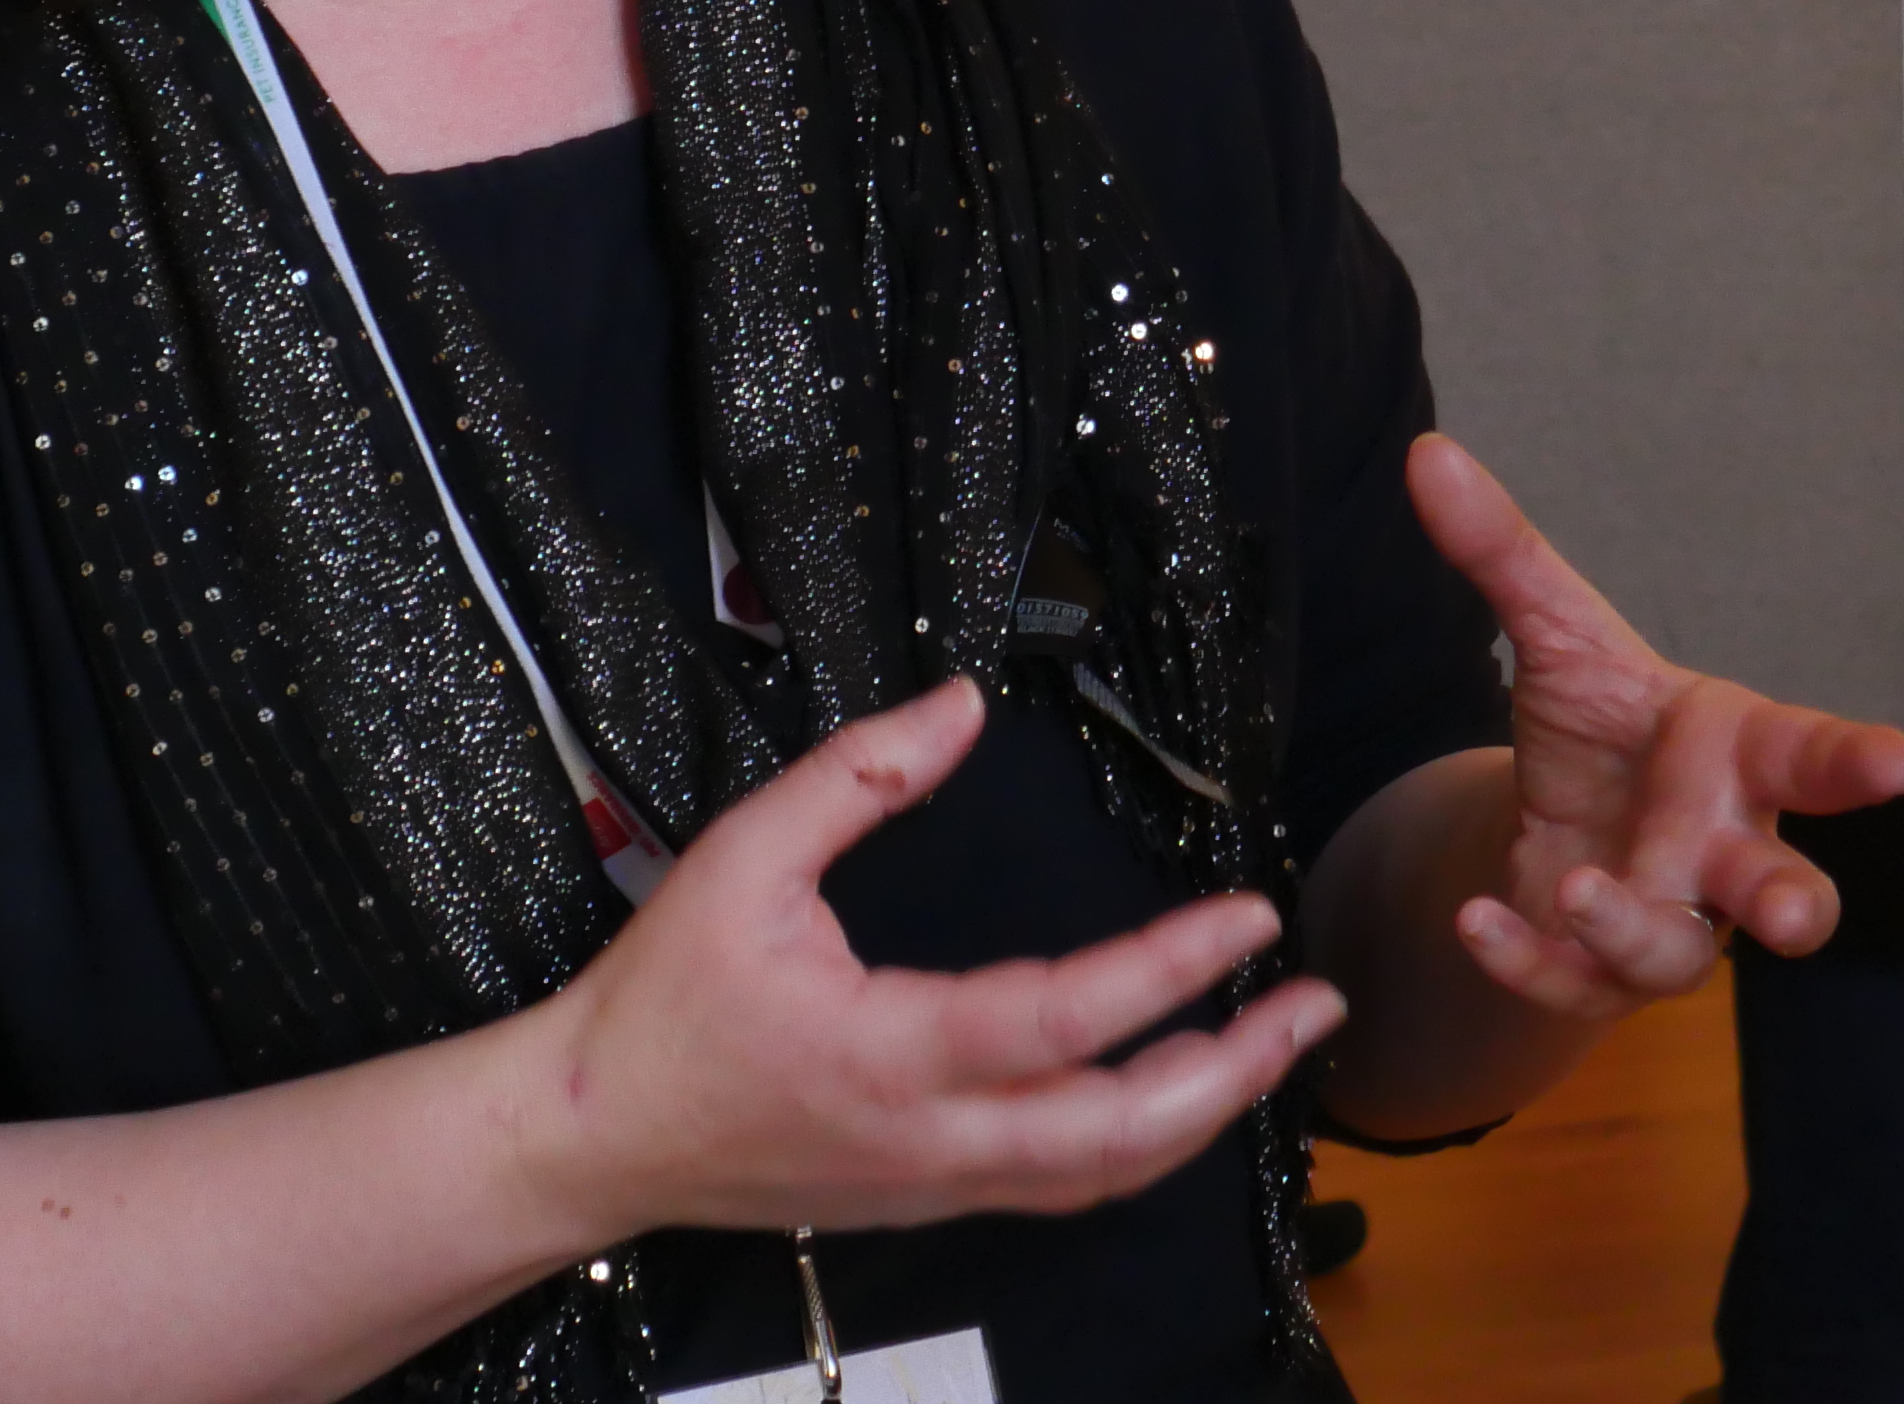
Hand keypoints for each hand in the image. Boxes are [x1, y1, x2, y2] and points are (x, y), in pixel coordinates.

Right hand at [535, 676, 1338, 1248]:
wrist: (589, 1137)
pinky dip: (1140, 1145)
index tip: (1250, 916)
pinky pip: (1062, 1187)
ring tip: (1274, 1044)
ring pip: (1102, 1178)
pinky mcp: (927, 1199)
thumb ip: (854, 776)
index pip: (1061, 1021)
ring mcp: (934, 1184)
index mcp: (888, 1051)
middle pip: (1118, 1136)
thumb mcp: (739, 858)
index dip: (1168, 970)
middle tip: (1315, 1005)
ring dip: (1204, 1114)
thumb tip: (962, 705)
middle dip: (1234, 1074)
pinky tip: (1180, 1093)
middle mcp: (929, 1138)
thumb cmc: (661, 998)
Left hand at [1401, 432, 1903, 1016]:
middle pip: (1787, 889)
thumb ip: (1505, 549)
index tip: (1901, 762)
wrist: (1555, 810)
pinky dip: (1529, 960)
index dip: (1857, 762)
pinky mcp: (1600, 969)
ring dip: (1635, 931)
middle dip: (1796, 905)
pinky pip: (1576, 984)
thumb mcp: (1555, 629)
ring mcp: (1670, 916)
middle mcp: (1724, 845)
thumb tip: (1427, 455)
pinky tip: (1478, 919)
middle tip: (1789, 916)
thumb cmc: (1602, 721)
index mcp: (1739, 752)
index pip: (1812, 755)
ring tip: (1582, 892)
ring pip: (1680, 954)